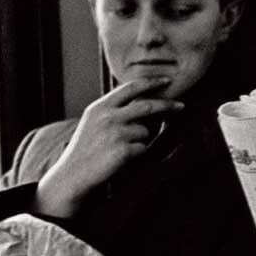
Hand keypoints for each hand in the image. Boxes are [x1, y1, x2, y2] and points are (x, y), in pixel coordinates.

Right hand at [35, 76, 183, 216]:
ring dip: (139, 140)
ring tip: (120, 148)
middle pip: (147, 106)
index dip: (151, 82)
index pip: (130, 88)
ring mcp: (116, 133)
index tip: (167, 80)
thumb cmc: (86, 149)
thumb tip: (143, 101)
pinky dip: (136, 154)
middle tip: (182, 106)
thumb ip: (114, 109)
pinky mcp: (123, 150)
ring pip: (145, 131)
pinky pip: (143, 148)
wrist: (73, 175)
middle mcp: (108, 117)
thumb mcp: (94, 121)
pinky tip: (120, 159)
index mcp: (100, 107)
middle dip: (168, 105)